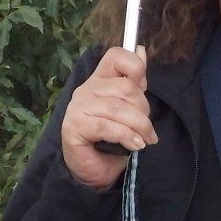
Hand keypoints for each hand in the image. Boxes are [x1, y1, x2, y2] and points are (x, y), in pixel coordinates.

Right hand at [60, 47, 155, 189]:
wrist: (94, 171)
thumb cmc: (112, 140)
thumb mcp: (128, 109)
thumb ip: (134, 83)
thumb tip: (140, 49)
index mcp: (99, 80)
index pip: (116, 56)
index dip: (135, 66)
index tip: (142, 87)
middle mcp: (87, 89)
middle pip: (125, 87)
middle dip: (143, 110)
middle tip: (147, 129)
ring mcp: (78, 107)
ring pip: (118, 108)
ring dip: (139, 126)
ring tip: (145, 140)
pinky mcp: (74, 127)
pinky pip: (107, 126)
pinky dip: (126, 136)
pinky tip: (134, 145)